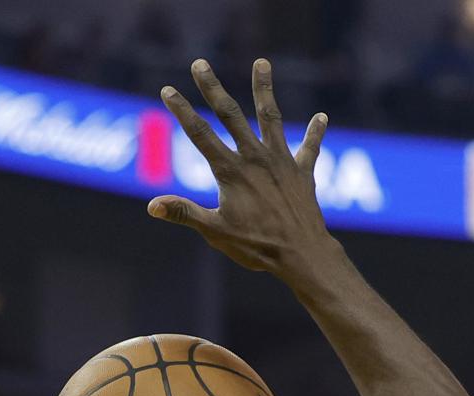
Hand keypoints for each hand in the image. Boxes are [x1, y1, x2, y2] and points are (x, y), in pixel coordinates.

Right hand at [149, 59, 331, 278]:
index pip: (200, 134)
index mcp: (231, 171)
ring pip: (270, 117)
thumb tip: (152, 206)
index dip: (182, 111)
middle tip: (200, 63)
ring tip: (262, 63)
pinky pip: (309, 148)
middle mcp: (255, 157)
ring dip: (264, 89)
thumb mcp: (215, 232)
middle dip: (212, 88)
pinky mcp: (301, 172)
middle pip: (230, 114)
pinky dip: (314, 132)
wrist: (301, 254)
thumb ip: (185, 214)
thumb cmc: (257, 246)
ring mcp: (280, 161)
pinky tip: (321, 117)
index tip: (168, 90)